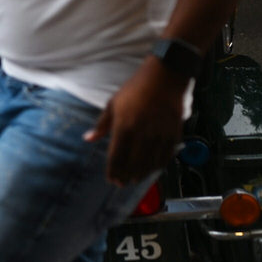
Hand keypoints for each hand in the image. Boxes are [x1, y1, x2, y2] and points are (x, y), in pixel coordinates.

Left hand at [84, 56, 186, 184]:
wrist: (163, 78)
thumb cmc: (134, 90)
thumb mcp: (112, 104)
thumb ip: (102, 125)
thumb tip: (88, 139)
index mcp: (124, 126)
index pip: (117, 156)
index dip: (113, 170)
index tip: (111, 179)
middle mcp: (142, 133)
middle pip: (133, 163)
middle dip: (126, 175)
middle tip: (122, 183)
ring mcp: (159, 135)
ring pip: (150, 162)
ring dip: (141, 174)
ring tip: (135, 179)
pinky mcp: (173, 134)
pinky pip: (166, 156)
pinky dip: (158, 166)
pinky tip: (152, 169)